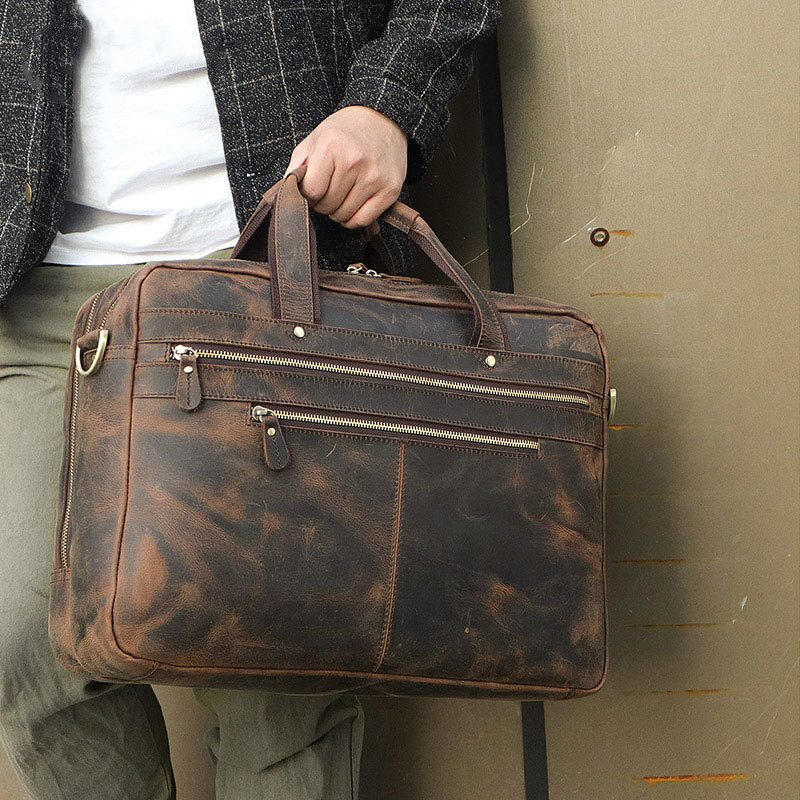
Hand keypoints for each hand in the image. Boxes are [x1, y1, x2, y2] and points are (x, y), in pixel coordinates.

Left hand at [284, 106, 406, 228]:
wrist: (382, 120)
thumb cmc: (345, 132)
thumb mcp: (314, 139)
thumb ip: (297, 167)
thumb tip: (287, 195)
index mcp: (331, 146)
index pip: (311, 192)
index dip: (307, 196)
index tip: (312, 189)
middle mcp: (354, 161)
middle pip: (327, 206)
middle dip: (323, 203)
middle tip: (329, 189)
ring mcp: (375, 177)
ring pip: (344, 216)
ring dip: (338, 211)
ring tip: (342, 193)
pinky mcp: (390, 189)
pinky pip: (363, 220)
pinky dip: (354, 218)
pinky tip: (353, 204)